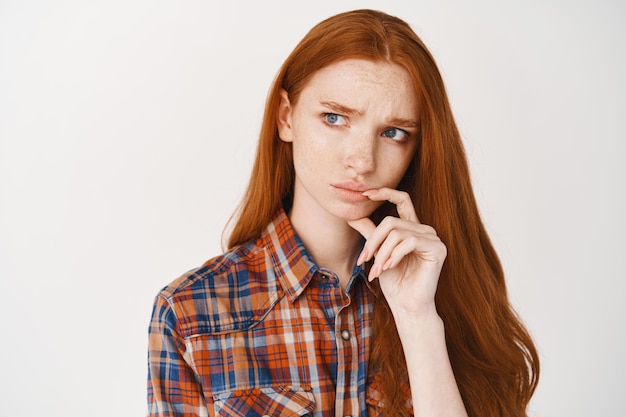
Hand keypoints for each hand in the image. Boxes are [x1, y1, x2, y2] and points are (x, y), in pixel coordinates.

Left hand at [348, 188, 445, 316]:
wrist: (407, 305)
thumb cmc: (394, 282)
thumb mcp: (377, 253)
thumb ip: (369, 233)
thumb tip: (352, 215)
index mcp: (411, 228)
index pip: (401, 200)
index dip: (385, 192)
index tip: (365, 194)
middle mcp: (424, 230)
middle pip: (391, 222)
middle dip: (373, 241)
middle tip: (363, 259)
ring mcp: (433, 238)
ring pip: (397, 233)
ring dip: (381, 254)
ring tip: (377, 270)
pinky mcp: (437, 248)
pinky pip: (408, 242)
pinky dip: (394, 255)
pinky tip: (390, 267)